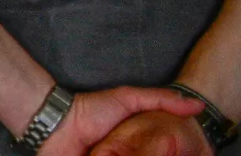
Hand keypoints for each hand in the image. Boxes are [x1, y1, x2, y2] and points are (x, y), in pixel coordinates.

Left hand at [38, 88, 205, 155]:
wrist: (53, 123)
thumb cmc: (89, 110)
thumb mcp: (127, 99)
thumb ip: (159, 100)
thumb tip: (196, 105)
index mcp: (130, 147)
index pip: (153, 154)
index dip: (164, 153)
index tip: (181, 154)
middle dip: (146, 155)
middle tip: (134, 155)